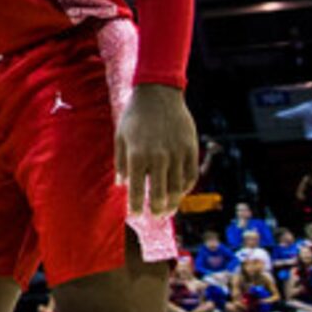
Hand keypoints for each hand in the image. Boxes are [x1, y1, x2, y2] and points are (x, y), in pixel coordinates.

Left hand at [119, 85, 199, 218]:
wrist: (158, 94)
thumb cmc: (134, 116)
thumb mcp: (120, 137)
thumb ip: (121, 163)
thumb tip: (122, 185)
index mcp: (137, 155)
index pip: (137, 190)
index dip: (135, 206)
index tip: (134, 215)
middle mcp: (158, 157)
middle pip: (160, 194)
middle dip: (157, 209)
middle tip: (155, 216)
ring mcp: (177, 153)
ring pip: (178, 188)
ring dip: (174, 202)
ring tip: (169, 210)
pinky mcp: (191, 149)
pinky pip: (190, 175)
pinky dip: (186, 187)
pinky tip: (180, 192)